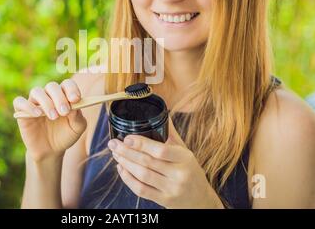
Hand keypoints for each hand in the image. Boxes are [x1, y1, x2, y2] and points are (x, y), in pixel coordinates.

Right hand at [13, 79, 86, 161]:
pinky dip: (28, 106)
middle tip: (64, 112)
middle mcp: (48, 95)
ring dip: (46, 102)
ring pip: (36, 91)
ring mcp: (34, 102)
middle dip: (59, 98)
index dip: (71, 89)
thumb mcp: (77, 128)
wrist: (50, 150)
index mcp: (64, 95)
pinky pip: (19, 102)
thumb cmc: (65, 135)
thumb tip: (75, 105)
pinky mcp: (22, 111)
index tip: (76, 99)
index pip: (67, 84)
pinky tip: (37, 114)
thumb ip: (78, 116)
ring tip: (53, 117)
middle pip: (52, 86)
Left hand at [108, 117, 223, 207]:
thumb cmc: (191, 172)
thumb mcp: (185, 152)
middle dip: (126, 152)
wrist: (201, 200)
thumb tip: (162, 112)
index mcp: (185, 159)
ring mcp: (171, 189)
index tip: (127, 138)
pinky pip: (141, 189)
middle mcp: (179, 175)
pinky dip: (128, 179)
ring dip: (125, 163)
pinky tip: (121, 168)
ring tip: (116, 153)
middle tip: (113, 144)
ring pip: (142, 175)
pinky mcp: (164, 201)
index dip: (142, 144)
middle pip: (147, 162)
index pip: (161, 150)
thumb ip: (172, 135)